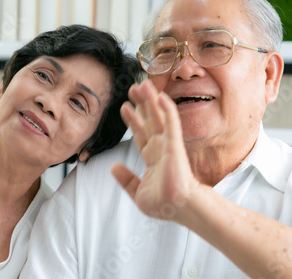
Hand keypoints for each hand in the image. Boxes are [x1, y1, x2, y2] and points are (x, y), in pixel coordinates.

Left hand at [111, 80, 199, 220]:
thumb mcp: (138, 192)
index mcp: (151, 158)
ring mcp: (167, 144)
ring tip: (142, 84)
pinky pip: (170, 123)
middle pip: (148, 120)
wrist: (178, 208)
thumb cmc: (163, 204)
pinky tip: (161, 96)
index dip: (132, 119)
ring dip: (150, 100)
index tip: (125, 106)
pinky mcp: (174, 144)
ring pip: (157, 117)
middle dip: (141, 104)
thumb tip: (113, 167)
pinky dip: (166, 109)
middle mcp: (159, 148)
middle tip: (134, 87)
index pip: (140, 134)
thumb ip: (126, 179)